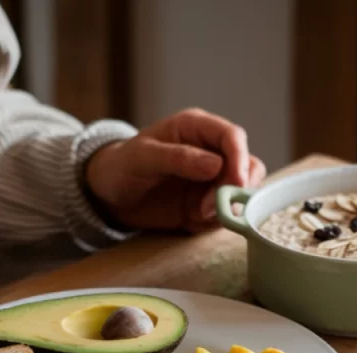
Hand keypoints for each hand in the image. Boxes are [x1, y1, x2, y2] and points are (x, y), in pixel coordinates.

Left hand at [85, 108, 265, 231]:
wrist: (109, 196)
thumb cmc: (122, 165)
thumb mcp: (142, 157)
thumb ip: (178, 157)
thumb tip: (215, 163)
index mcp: (197, 129)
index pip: (232, 137)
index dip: (240, 158)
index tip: (237, 182)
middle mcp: (211, 152)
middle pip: (247, 166)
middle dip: (237, 188)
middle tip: (211, 207)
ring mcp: (213, 180)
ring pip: (243, 192)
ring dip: (229, 206)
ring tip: (199, 215)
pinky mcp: (209, 204)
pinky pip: (228, 213)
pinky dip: (218, 220)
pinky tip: (194, 220)